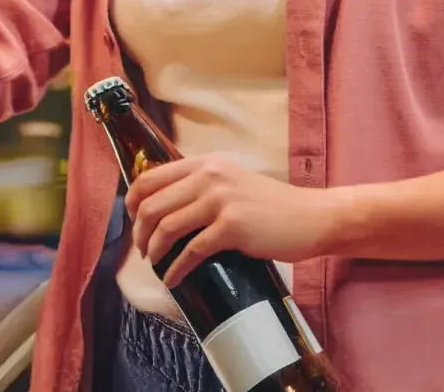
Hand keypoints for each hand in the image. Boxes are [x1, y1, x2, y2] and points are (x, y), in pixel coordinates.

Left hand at [124, 154, 348, 285]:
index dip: (132, 202)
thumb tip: (166, 206)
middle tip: (143, 249)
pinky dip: (176, 269)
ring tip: (154, 264)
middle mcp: (209, 176)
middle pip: (152, 204)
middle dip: (139, 232)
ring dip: (153, 251)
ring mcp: (220, 201)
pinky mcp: (232, 227)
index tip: (132, 220)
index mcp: (205, 164)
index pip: (150, 177)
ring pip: (167, 227)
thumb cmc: (272, 204)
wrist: (311, 216)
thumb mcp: (232, 181)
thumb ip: (203, 185)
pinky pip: (191, 251)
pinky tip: (172, 279)